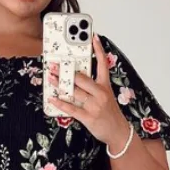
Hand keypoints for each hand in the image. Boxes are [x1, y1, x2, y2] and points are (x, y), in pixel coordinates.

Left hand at [49, 35, 131, 149]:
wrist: (119, 132)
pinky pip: (72, 108)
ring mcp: (95, 105)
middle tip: (54, 66)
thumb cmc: (110, 113)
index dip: (98, 49)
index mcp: (105, 86)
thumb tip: (75, 78)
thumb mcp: (106, 96)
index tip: (92, 37)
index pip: (103, 64)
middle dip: (67, 72)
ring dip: (60, 85)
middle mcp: (101, 93)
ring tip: (50, 78)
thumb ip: (93, 86)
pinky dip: (60, 103)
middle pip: (82, 78)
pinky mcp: (88, 117)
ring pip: (75, 91)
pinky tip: (52, 98)